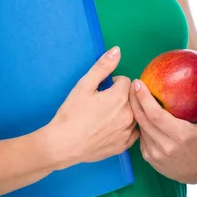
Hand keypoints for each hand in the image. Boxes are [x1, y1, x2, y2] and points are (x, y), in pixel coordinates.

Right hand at [48, 47, 138, 169]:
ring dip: (123, 111)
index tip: (101, 90)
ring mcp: (128, 132)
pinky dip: (124, 128)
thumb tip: (117, 50)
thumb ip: (103, 66)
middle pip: (131, 97)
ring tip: (105, 116)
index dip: (112, 83)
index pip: (126, 81)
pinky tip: (110, 129)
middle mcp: (129, 114)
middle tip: (102, 102)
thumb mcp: (84, 85)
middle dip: (120, 96)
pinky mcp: (124, 146)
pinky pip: (132, 132)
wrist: (64, 144)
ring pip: (133, 114)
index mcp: (120, 97)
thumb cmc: (72, 113)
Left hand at [129, 77, 196, 182]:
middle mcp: (167, 146)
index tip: (139, 83)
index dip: (144, 98)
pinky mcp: (149, 158)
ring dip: (135, 110)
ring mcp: (156, 154)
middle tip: (133, 84)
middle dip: (134, 99)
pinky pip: (140, 135)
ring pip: (140, 126)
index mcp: (181, 135)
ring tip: (134, 95)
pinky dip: (140, 123)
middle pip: (142, 119)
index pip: (155, 114)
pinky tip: (140, 113)